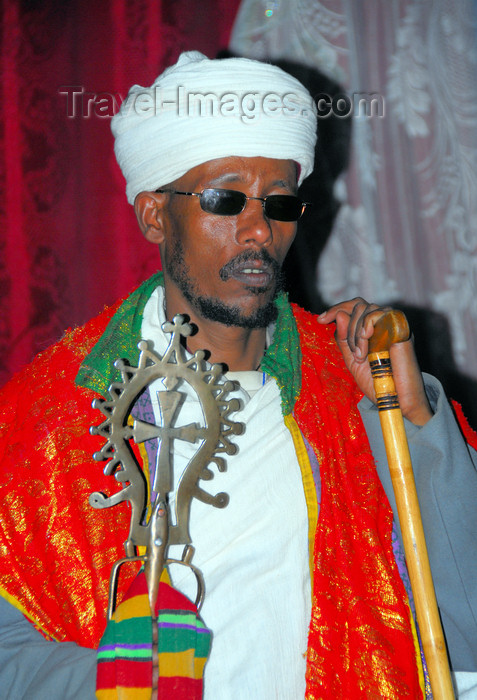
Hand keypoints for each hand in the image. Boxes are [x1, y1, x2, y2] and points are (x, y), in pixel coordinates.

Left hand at [318, 298, 432, 425]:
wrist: (395, 398)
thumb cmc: (376, 381)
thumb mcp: (352, 360)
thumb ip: (344, 339)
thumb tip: (339, 315)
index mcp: (372, 329)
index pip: (354, 306)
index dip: (337, 309)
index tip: (321, 320)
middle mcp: (383, 323)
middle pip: (358, 305)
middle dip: (347, 328)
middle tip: (354, 353)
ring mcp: (393, 324)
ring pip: (367, 308)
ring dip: (356, 332)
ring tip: (361, 355)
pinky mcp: (401, 327)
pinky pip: (379, 314)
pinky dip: (367, 325)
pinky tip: (367, 342)